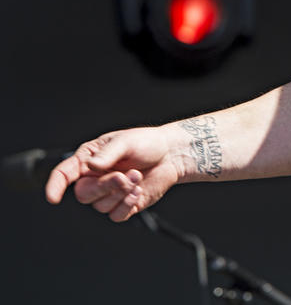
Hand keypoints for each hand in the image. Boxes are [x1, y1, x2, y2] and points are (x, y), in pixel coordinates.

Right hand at [45, 127, 181, 222]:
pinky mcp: (124, 205)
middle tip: (124, 176)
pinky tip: (138, 191)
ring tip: (137, 176)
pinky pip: (116, 215)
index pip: (64, 174)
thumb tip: (92, 166)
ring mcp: (109, 194)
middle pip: (84, 194)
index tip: (53, 197)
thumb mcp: (126, 142)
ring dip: (121, 193)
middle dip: (104, 186)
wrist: (171, 155)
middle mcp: (95, 179)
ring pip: (100, 206)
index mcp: (89, 160)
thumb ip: (108, 154)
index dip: (55, 186)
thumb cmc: (147, 143)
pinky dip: (127, 205)